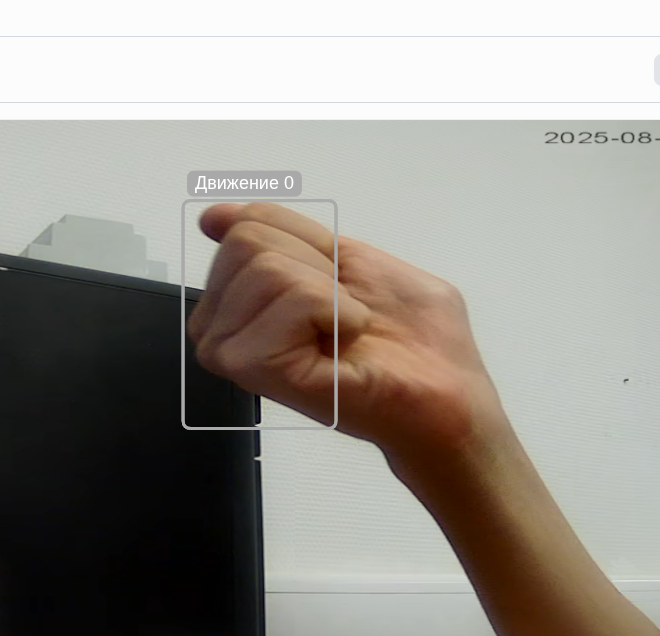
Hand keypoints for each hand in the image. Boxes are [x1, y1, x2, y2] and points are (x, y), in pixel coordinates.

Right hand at [187, 202, 509, 470]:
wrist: (445, 394)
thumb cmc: (411, 338)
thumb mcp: (349, 258)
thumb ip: (284, 233)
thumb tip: (214, 217)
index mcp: (240, 298)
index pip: (247, 224)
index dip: (309, 244)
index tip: (335, 286)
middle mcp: (223, 324)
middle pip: (246, 241)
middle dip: (315, 265)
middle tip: (339, 313)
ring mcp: (233, 350)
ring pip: (266, 267)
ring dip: (330, 294)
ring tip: (344, 334)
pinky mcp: (257, 369)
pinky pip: (291, 298)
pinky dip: (336, 311)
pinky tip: (342, 348)